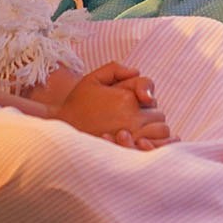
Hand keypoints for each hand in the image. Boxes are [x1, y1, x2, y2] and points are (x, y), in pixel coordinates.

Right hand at [49, 62, 174, 149]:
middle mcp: (132, 119)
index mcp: (127, 100)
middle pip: (159, 118)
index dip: (146, 100)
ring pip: (160, 135)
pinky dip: (153, 147)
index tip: (136, 102)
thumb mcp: (93, 79)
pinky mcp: (127, 154)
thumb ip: (116, 69)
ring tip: (138, 132)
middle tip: (131, 119)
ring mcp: (132, 139)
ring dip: (153, 133)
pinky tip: (142, 144)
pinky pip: (153, 150)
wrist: (62, 129)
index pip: (153, 100)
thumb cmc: (77, 104)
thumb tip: (136, 70)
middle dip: (150, 117)